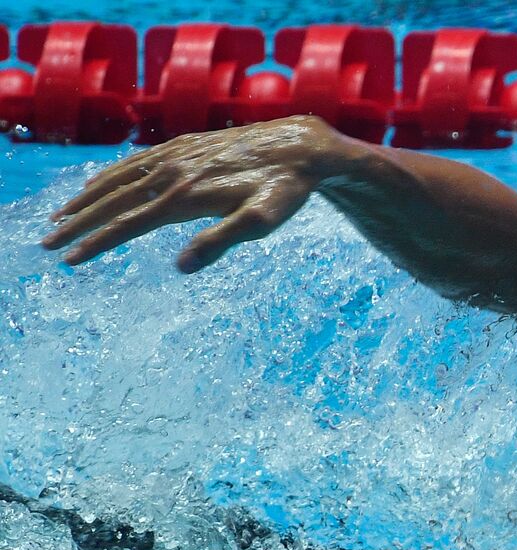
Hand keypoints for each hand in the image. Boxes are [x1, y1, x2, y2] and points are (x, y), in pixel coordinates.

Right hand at [42, 115, 346, 272]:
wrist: (301, 146)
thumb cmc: (285, 190)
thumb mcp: (261, 222)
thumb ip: (221, 242)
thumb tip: (182, 267)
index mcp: (185, 196)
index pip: (129, 223)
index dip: (96, 242)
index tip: (70, 259)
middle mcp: (173, 172)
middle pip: (114, 201)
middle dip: (77, 223)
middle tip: (47, 244)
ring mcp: (176, 155)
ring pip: (119, 178)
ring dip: (86, 198)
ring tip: (60, 217)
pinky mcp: (184, 145)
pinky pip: (135, 161)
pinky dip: (109, 175)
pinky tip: (98, 184)